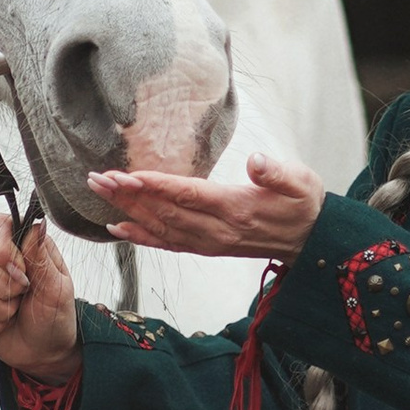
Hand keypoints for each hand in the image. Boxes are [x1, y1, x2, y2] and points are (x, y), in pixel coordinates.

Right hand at [0, 213, 81, 382]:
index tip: (23, 270)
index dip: (5, 249)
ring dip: (2, 308)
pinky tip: (4, 323)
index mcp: (21, 246)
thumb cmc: (56, 316)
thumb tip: (36, 224)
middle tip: (25, 294)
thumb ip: (42, 256)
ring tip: (16, 310)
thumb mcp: (58, 287)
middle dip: (9, 286)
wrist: (46, 351)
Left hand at [92, 154, 325, 259]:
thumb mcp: (302, 182)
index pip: (188, 194)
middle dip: (129, 196)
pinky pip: (168, 244)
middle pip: (165, 211)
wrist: (312, 242)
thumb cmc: (304, 205)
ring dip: (128, 212)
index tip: (127, 175)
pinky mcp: (208, 247)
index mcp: (236, 207)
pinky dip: (141, 238)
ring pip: (161, 228)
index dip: (155, 185)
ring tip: (100, 193)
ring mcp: (210, 242)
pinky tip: (117, 229)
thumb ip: (278, 172)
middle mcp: (217, 229)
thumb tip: (257, 161)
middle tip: (97, 179)